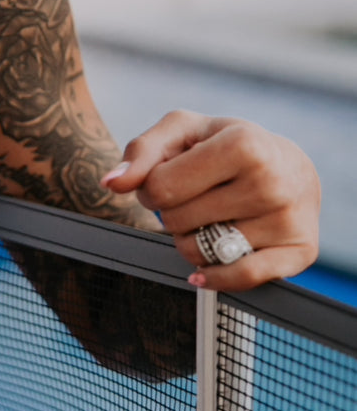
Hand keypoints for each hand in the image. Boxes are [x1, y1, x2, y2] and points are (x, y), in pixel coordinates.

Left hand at [101, 111, 319, 290]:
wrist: (292, 166)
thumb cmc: (228, 144)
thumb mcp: (184, 131)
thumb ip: (142, 152)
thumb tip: (111, 183)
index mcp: (242, 145)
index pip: (160, 188)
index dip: (150, 189)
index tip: (166, 180)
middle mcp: (270, 182)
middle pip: (177, 222)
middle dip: (171, 214)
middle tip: (193, 198)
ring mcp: (287, 219)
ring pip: (200, 254)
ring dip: (190, 242)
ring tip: (209, 219)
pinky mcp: (299, 252)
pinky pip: (240, 280)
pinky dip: (214, 279)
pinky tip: (206, 269)